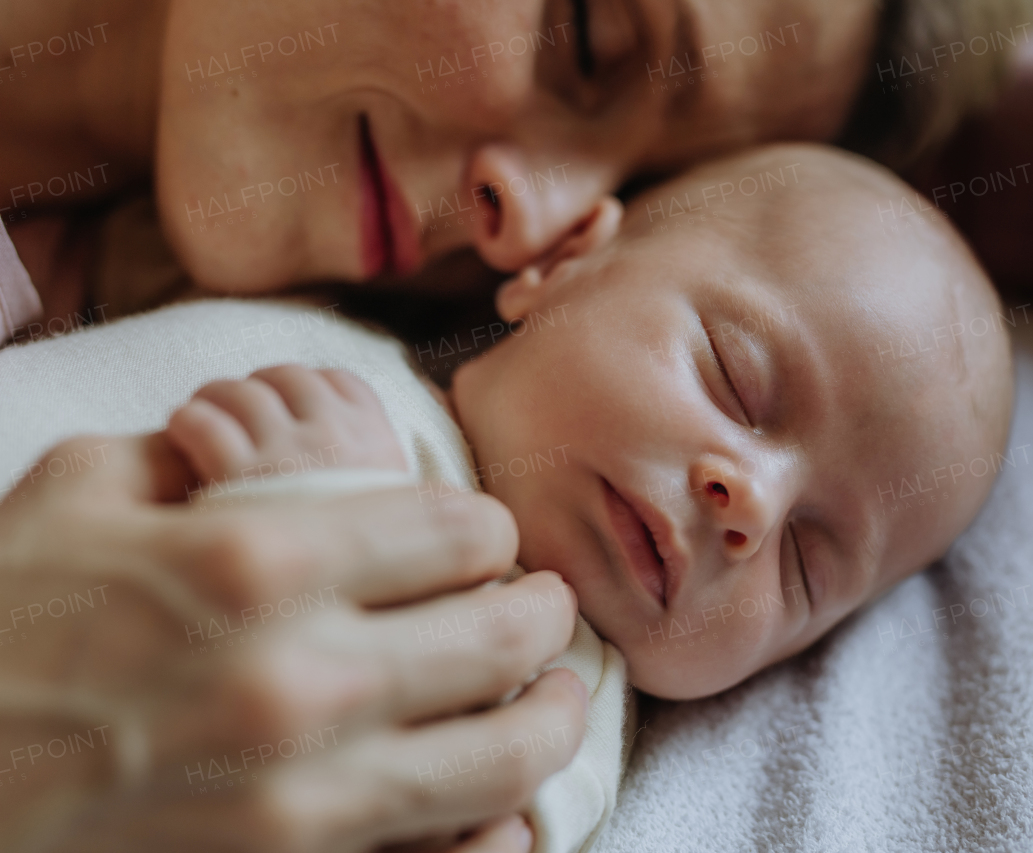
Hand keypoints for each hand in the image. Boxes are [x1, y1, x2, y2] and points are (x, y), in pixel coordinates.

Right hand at [0, 433, 585, 851]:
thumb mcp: (77, 492)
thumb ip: (197, 449)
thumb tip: (273, 437)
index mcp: (257, 561)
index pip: (458, 531)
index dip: (491, 531)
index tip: (486, 541)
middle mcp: (298, 676)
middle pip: (501, 636)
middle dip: (545, 614)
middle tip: (548, 606)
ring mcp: (301, 791)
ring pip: (502, 753)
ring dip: (554, 718)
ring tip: (561, 696)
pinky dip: (501, 829)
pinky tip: (508, 803)